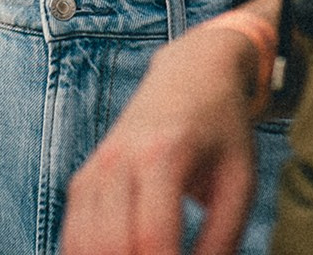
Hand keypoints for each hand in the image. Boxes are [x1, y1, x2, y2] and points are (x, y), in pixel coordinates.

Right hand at [63, 3, 274, 254]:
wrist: (191, 75)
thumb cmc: (222, 129)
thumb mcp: (240, 181)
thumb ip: (224, 237)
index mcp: (162, 154)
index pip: (152, 237)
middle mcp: (118, 160)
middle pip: (110, 245)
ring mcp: (95, 169)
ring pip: (81, 243)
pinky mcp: (83, 179)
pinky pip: (72, 234)